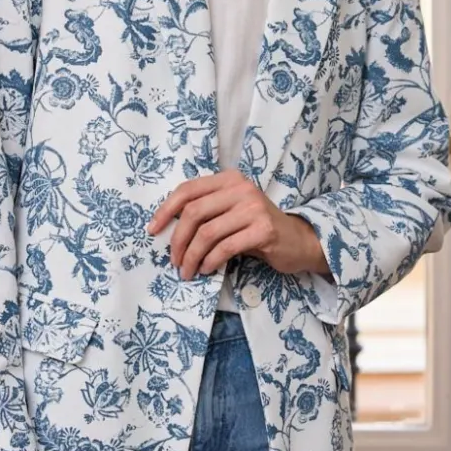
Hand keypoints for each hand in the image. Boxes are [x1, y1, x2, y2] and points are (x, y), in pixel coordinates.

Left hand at [147, 168, 328, 281]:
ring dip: (192, 256)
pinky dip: (210, 261)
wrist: (297, 240)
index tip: (153, 230)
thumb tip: (168, 228)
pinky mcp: (263, 229)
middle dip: (178, 240)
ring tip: (188, 271)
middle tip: (174, 261)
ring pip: (207, 232)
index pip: (188, 189)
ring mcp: (253, 208)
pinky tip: (206, 269)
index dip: (166, 210)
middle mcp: (241, 188)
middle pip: (194, 212)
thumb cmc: (257, 228)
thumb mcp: (231, 211)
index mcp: (228, 179)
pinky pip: (225, 247)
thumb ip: (206, 211)